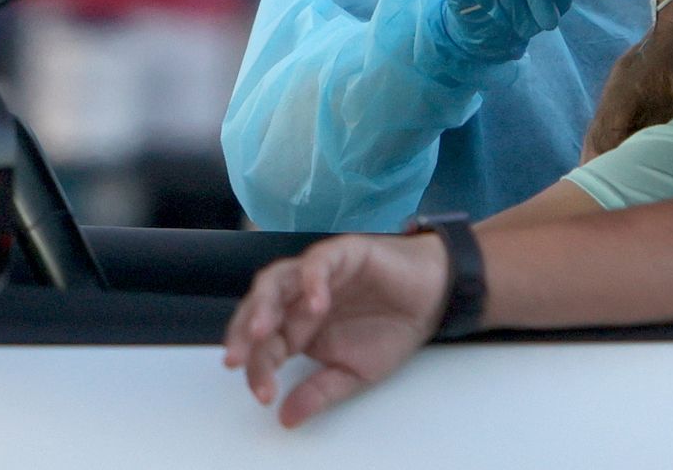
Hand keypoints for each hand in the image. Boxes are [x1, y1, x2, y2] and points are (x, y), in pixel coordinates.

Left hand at [223, 234, 448, 427]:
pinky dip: (311, 280)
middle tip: (237, 359)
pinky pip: (318, 261)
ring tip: (261, 330)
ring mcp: (319, 273)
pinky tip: (315, 304)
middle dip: (242, 333)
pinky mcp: (343, 252)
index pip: (264, 344)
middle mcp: (300, 297)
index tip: (265, 395)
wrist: (434, 298)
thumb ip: (320, 392)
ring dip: (264, 304)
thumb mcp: (354, 374)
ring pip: (276, 279)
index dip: (257, 368)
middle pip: (258, 308)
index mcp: (297, 326)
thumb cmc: (392, 329)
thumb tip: (286, 419)